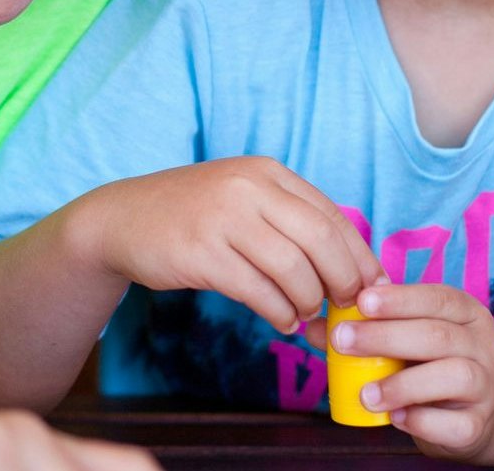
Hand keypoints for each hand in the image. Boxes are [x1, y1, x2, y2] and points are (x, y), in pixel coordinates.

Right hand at [71, 156, 383, 334]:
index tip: (371, 287)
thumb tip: (349, 268)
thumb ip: (289, 221)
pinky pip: (258, 291)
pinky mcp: (201, 253)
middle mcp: (248, 188)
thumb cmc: (194, 215)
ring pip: (293, 269)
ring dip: (308, 301)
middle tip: (344, 306)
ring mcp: (223, 218)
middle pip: (321, 240)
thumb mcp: (244, 199)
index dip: (359, 256)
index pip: (332, 215)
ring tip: (303, 314)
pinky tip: (281, 321)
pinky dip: (279, 313)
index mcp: (266, 172)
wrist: (122, 219)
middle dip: (343, 281)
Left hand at [304, 282, 493, 462]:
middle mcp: (481, 345)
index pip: (435, 298)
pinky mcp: (478, 425)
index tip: (360, 301)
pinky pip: (454, 424)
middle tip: (342, 342)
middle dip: (385, 337)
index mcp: (464, 313)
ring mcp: (485, 386)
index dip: (398, 299)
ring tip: (365, 393)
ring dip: (403, 384)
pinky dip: (421, 421)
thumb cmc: (430, 364)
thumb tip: (313, 327)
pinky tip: (395, 418)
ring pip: (453, 376)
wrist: (476, 411)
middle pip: (437, 335)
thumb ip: (364, 329)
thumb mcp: (405, 339)